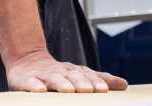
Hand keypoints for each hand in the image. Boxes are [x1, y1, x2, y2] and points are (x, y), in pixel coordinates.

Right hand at [5, 50, 127, 92]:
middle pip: (72, 76)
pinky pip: (30, 83)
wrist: (26, 60)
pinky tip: (40, 90)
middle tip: (88, 90)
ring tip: (68, 90)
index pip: (87, 76)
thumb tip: (125, 85)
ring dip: (61, 84)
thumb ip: (101, 79)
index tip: (104, 89)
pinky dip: (34, 86)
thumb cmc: (58, 73)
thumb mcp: (79, 74)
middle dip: (81, 83)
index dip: (95, 82)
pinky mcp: (26, 80)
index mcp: (74, 72)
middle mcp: (60, 72)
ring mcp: (43, 76)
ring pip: (53, 79)